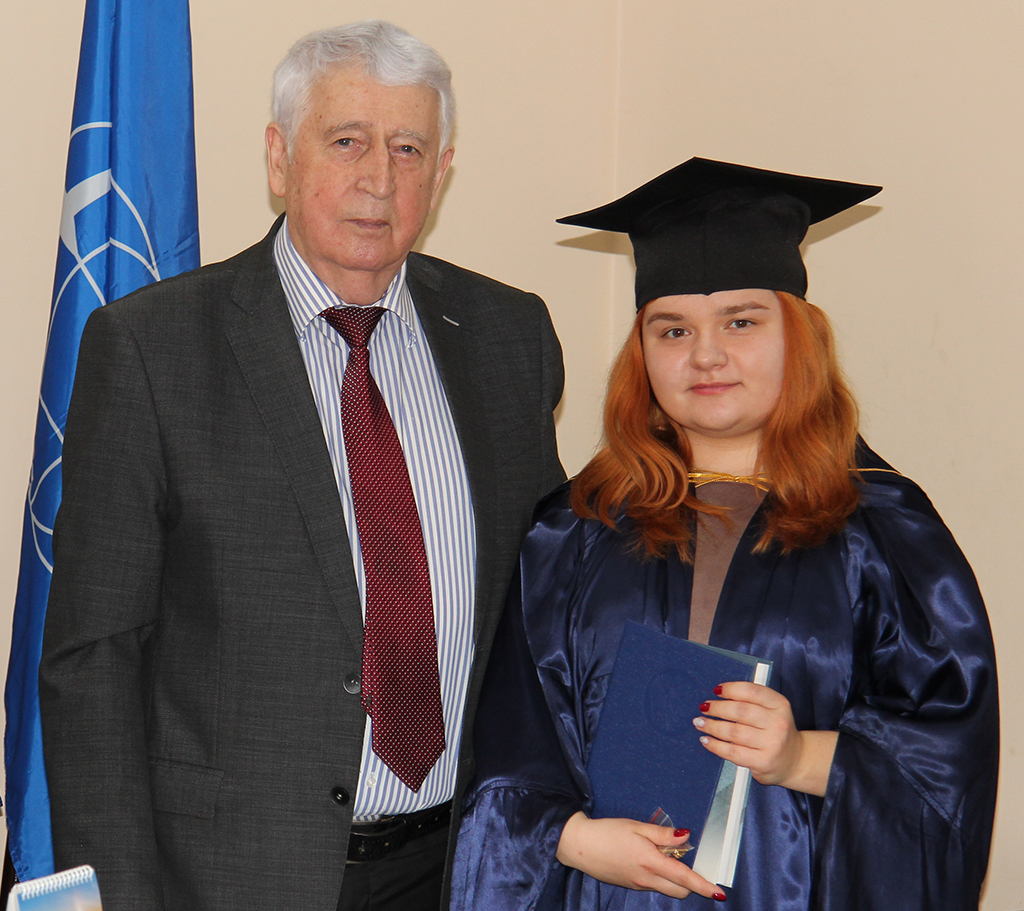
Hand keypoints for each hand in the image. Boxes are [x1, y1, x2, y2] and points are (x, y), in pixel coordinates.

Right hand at [555, 811, 725, 900]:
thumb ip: (662, 834)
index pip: (684, 879)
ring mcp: (638, 884)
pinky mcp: (630, 885)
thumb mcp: (636, 827)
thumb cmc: (607, 832)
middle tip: (692, 863)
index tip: (718, 893)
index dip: (703, 886)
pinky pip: (653, 885)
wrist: (579, 846)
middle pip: (679, 890)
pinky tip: (650, 858)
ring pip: (667, 889)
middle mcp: (646, 878)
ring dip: (675, 879)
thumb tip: (685, 837)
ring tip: (667, 856)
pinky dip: (660, 876)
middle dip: (692, 884)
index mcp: (650, 862)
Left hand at [694, 682, 837, 796]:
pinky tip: (706, 740)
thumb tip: (719, 694)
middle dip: (717, 708)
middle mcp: (778, 723)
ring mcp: (772, 744)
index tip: (716, 690)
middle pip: (740, 711)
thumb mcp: (772, 710)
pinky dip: (715, 745)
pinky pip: (733, 752)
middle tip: (704, 707)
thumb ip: (751, 700)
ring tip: (700, 723)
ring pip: (733, 732)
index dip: (731, 689)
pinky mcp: (762, 762)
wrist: (794, 760)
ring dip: (712, 726)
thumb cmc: (775, 731)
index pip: (752, 691)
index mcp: (780, 705)